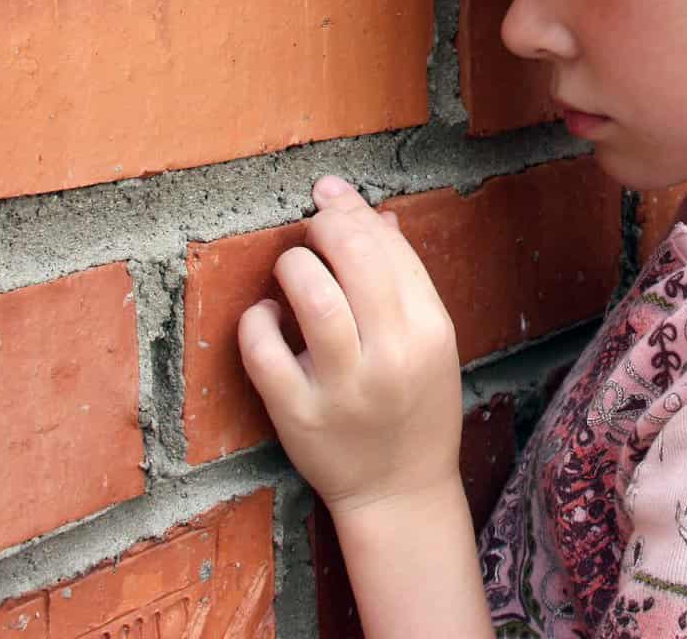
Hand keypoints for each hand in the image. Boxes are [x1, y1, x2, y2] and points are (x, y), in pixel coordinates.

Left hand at [237, 175, 462, 513]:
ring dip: (293, 265)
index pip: (390, 247)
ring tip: (291, 268)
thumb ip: (406, 279)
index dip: (353, 210)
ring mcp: (343, 388)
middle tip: (311, 229)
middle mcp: (390, 356)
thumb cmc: (414, 405)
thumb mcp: (429, 341)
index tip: (329, 195)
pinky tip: (266, 315)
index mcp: (429, 331)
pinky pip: (263, 350)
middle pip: (354, 258)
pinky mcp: (298, 414)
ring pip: (311, 296)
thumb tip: (375, 215)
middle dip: (324, 226)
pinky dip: (256, 319)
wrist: (399, 490)